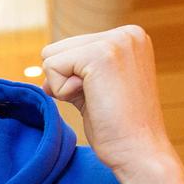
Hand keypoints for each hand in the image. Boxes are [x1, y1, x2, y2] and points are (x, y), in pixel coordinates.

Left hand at [41, 26, 183, 183]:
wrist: (139, 151)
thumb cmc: (117, 127)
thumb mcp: (96, 89)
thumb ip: (75, 73)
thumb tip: (44, 71)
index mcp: (128, 37)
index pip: (69, 48)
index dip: (71, 79)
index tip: (102, 96)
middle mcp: (126, 33)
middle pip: (56, 49)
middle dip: (64, 81)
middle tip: (98, 100)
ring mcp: (116, 41)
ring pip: (51, 58)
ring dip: (64, 86)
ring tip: (97, 100)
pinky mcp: (101, 55)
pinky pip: (52, 67)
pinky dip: (63, 91)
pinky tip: (93, 102)